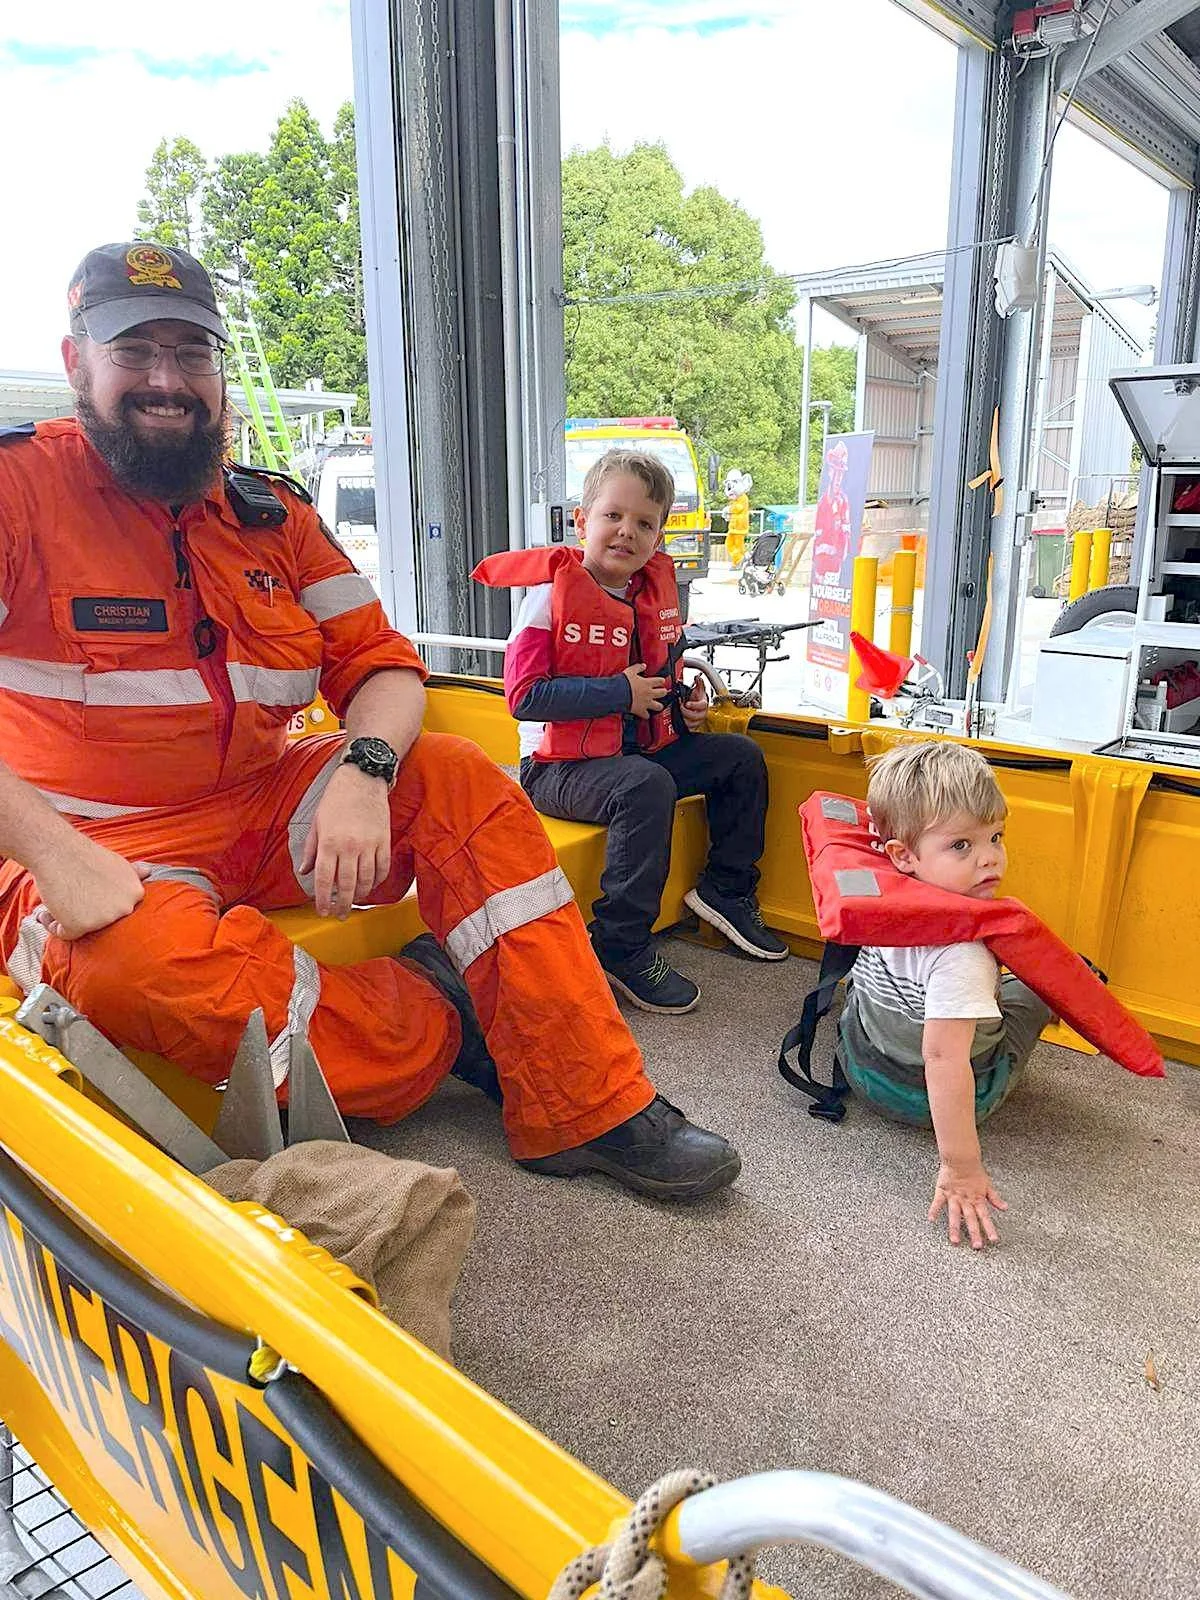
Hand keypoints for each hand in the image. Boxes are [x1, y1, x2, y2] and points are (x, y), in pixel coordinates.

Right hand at [33, 838, 152, 939]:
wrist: (59, 851)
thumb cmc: (85, 855)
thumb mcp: (118, 863)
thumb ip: (133, 874)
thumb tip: (148, 872)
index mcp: (135, 894)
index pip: (120, 909)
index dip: (103, 903)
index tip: (91, 897)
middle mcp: (123, 909)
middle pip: (104, 921)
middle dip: (90, 912)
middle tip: (75, 897)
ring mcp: (103, 919)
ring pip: (85, 928)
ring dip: (71, 918)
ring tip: (61, 900)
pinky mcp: (79, 926)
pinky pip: (64, 933)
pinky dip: (53, 925)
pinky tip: (46, 914)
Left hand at [300, 764, 391, 918]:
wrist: (362, 779)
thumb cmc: (336, 799)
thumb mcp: (317, 823)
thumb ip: (311, 850)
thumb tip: (304, 871)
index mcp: (329, 842)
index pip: (325, 880)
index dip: (323, 899)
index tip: (322, 910)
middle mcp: (349, 846)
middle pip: (347, 886)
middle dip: (342, 905)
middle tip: (339, 915)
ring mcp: (369, 845)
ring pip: (367, 880)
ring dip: (360, 895)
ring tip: (354, 901)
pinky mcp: (384, 841)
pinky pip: (382, 868)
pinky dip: (377, 881)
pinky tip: (370, 885)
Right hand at [623, 663, 668, 719]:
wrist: (617, 694)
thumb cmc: (623, 683)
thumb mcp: (630, 671)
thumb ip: (638, 668)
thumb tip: (642, 665)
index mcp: (647, 683)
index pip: (660, 681)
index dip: (661, 681)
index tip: (661, 681)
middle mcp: (649, 693)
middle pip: (662, 693)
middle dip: (663, 692)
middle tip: (662, 692)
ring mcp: (646, 702)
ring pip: (658, 706)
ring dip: (659, 705)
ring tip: (658, 705)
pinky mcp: (641, 710)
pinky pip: (647, 715)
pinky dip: (646, 715)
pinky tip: (646, 714)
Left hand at [680, 676, 708, 731]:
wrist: (698, 706)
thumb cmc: (698, 699)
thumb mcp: (698, 690)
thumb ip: (699, 683)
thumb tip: (698, 677)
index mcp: (704, 704)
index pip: (702, 705)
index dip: (694, 705)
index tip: (687, 703)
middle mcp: (702, 713)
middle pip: (696, 716)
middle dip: (686, 711)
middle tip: (680, 707)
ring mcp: (698, 720)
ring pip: (692, 723)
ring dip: (684, 719)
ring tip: (679, 713)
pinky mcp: (694, 726)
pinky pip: (689, 728)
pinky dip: (684, 725)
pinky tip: (680, 720)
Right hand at [929, 1160, 1007, 1248]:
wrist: (961, 1158)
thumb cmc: (974, 1171)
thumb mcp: (987, 1185)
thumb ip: (995, 1198)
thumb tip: (1005, 1208)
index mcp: (977, 1199)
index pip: (985, 1216)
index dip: (989, 1228)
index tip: (993, 1240)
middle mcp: (966, 1200)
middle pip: (971, 1219)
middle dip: (974, 1233)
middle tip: (977, 1246)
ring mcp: (954, 1197)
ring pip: (955, 1214)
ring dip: (955, 1227)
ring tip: (954, 1240)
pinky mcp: (943, 1191)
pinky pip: (937, 1202)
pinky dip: (934, 1210)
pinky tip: (931, 1219)